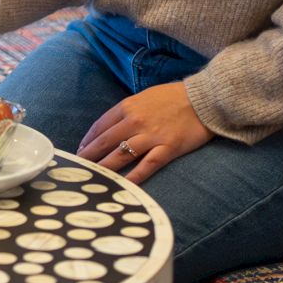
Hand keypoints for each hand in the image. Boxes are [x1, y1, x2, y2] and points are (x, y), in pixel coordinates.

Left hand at [79, 81, 212, 185]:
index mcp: (128, 107)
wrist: (204, 98)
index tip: (80, 150)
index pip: (100, 126)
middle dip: (89, 156)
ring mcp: (151, 136)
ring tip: (93, 177)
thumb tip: (112, 126)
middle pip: (105, 142)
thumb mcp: (144, 97)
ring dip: (104, 167)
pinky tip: (123, 185)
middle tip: (78, 168)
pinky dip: (134, 177)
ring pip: (121, 155)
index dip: (88, 140)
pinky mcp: (168, 148)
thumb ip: (128, 111)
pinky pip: (147, 165)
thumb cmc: (173, 97)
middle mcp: (135, 121)